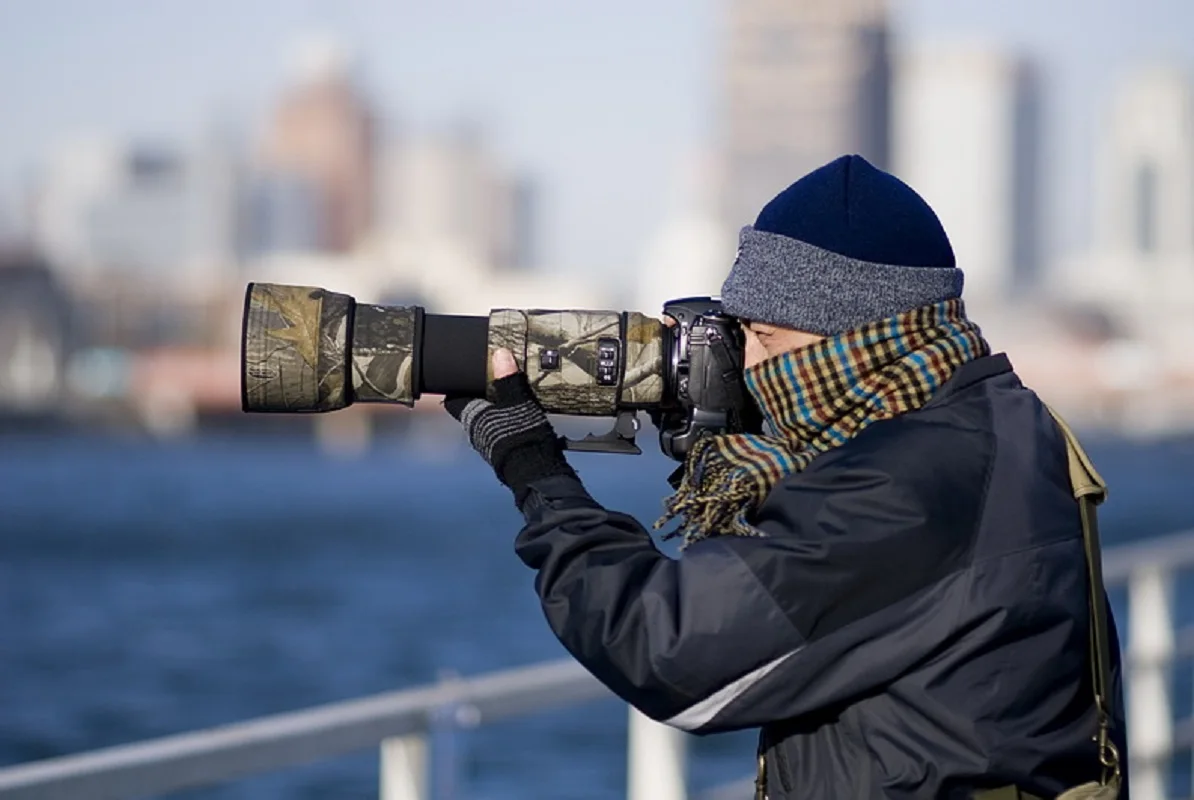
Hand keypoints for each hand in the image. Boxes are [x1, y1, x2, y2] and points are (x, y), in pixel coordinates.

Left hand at [444, 349, 575, 505]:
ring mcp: (488, 443)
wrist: (535, 475)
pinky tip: (521, 416)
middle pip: (473, 407)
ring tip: (512, 394)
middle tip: (495, 377)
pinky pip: (500, 430)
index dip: (458, 384)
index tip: (464, 372)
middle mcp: (475, 431)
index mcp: (472, 416)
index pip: (454, 398)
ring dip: (497, 409)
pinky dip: (507, 421)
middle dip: (482, 394)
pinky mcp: (503, 451)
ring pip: (487, 420)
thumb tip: (500, 354)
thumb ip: (508, 379)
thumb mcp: (518, 402)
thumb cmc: (521, 439)